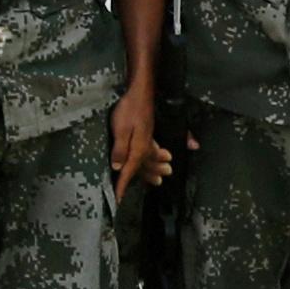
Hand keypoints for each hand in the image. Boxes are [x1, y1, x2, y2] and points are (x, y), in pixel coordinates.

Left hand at [109, 78, 163, 198]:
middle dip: (148, 175)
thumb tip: (118, 168)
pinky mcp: (147, 129)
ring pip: (152, 155)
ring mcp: (148, 136)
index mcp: (139, 147)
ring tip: (166, 171)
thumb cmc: (129, 108)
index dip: (123, 184)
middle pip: (145, 164)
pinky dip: (162, 150)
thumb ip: (120, 148)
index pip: (130, 170)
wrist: (141, 89)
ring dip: (157, 165)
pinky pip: (156, 145)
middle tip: (156, 184)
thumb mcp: (120, 129)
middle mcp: (145, 144)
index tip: (119, 198)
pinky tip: (170, 149)